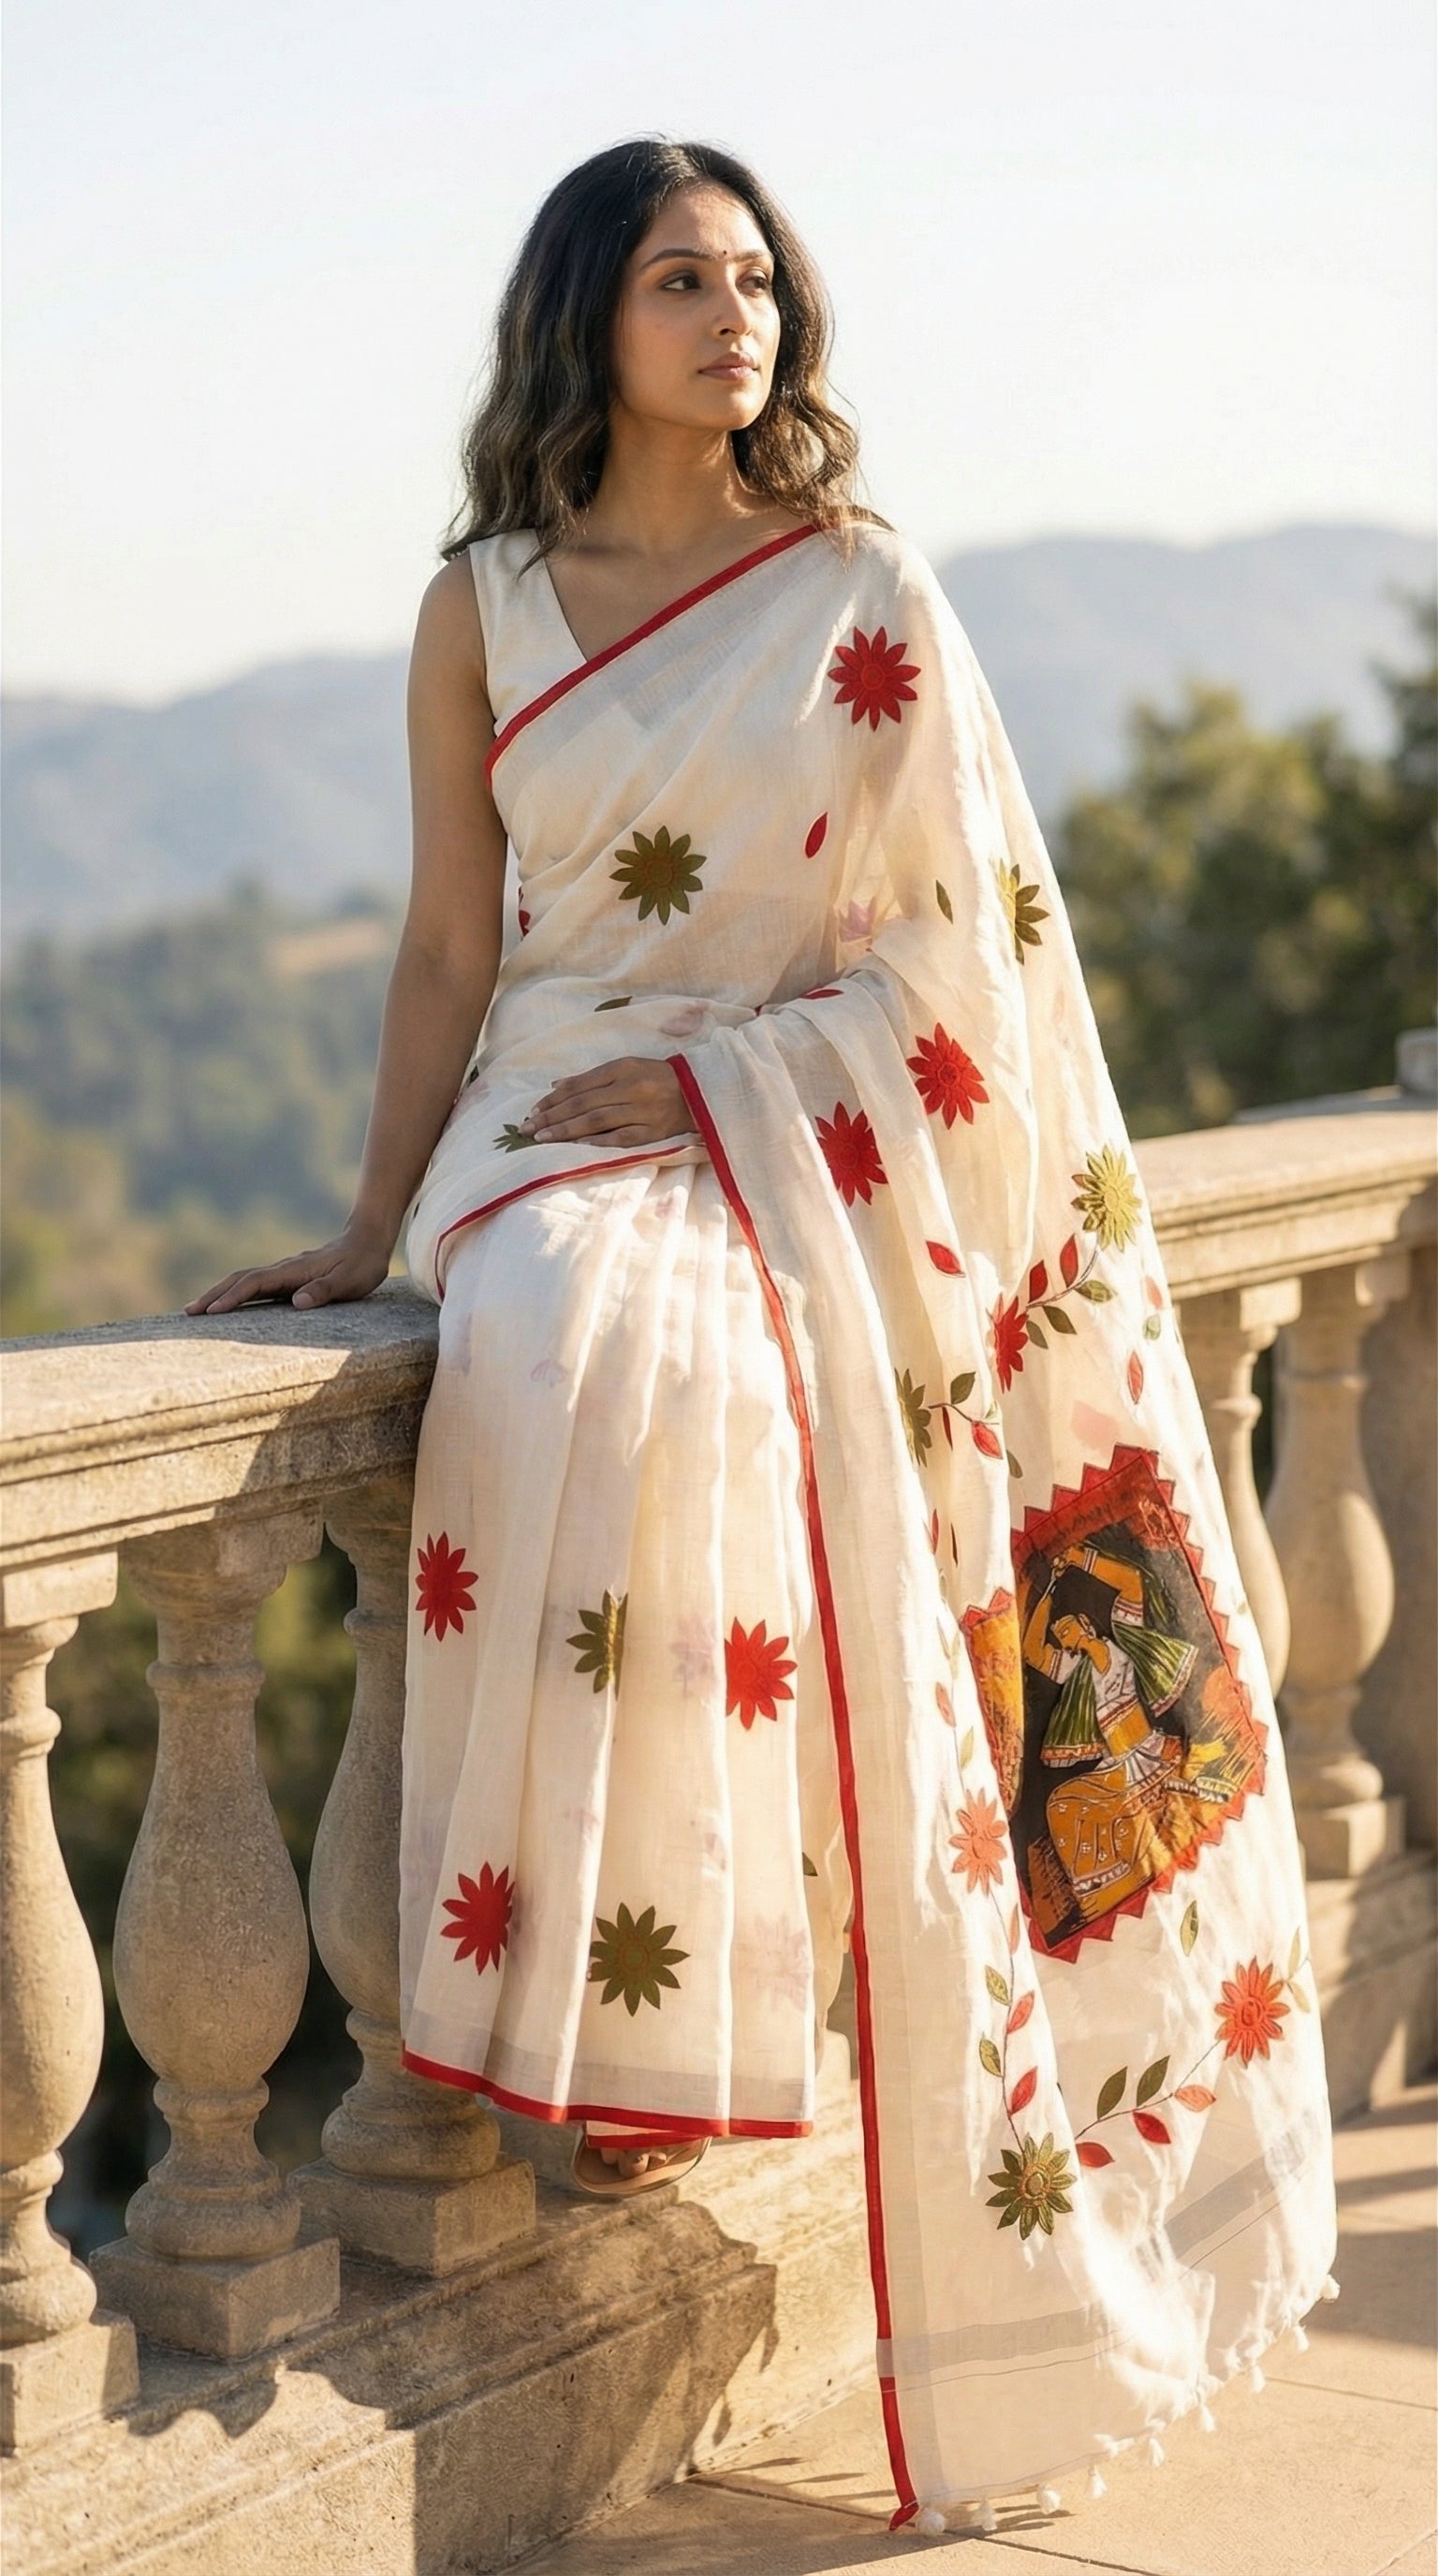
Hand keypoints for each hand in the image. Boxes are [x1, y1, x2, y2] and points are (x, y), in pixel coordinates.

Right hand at [184, 1222, 393, 1315]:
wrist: (367, 1240)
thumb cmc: (361, 1264)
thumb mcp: (349, 1281)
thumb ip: (324, 1290)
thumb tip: (297, 1302)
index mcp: (294, 1271)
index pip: (256, 1283)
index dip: (233, 1297)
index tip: (212, 1312)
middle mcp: (284, 1269)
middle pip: (240, 1279)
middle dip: (214, 1294)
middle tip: (189, 1312)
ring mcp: (284, 1272)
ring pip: (245, 1280)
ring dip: (220, 1293)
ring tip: (199, 1310)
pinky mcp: (288, 1277)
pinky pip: (255, 1285)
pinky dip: (236, 1293)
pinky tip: (229, 1304)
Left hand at [521, 1057, 694, 1147]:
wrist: (699, 1092)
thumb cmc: (656, 1078)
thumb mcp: (626, 1067)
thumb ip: (591, 1078)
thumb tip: (555, 1086)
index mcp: (622, 1068)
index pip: (579, 1086)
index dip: (553, 1100)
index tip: (532, 1112)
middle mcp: (631, 1088)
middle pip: (583, 1104)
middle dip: (552, 1117)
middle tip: (528, 1129)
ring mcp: (643, 1111)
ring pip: (597, 1121)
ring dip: (567, 1131)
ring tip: (543, 1138)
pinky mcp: (653, 1132)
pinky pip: (621, 1138)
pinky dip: (598, 1142)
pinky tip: (576, 1147)